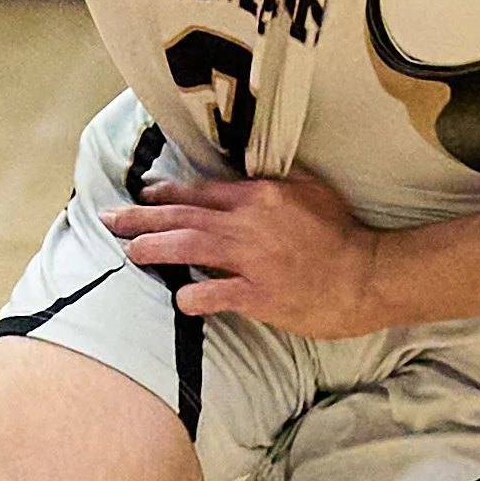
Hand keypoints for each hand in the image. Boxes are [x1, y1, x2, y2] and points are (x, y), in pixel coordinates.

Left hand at [102, 176, 387, 335]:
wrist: (370, 274)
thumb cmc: (344, 233)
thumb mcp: (312, 192)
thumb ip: (276, 185)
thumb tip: (245, 179)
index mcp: (260, 196)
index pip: (201, 192)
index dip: (166, 194)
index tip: (143, 196)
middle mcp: (249, 222)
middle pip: (184, 216)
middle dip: (142, 217)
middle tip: (109, 219)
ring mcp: (253, 259)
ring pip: (190, 248)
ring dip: (154, 249)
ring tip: (130, 252)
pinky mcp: (261, 294)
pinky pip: (216, 294)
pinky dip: (194, 297)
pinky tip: (180, 300)